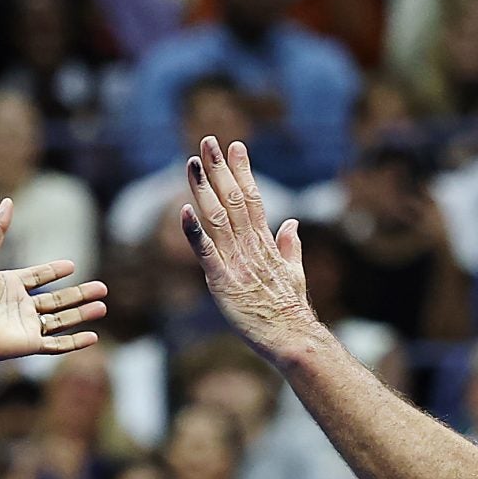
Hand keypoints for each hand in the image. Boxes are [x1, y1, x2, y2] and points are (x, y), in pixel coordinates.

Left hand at [0, 199, 105, 364]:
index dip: (54, 272)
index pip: (38, 277)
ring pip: (62, 321)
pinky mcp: (30, 344)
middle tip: (102, 288)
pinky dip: (75, 342)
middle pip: (57, 300)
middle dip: (80, 294)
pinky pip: (57, 345)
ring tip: (102, 306)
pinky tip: (93, 336)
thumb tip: (8, 201)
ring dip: (82, 314)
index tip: (72, 266)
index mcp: (10, 285)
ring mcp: (26, 326)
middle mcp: (20, 306)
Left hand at [184, 137, 321, 364]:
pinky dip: (194, 232)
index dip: (242, 171)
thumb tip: (291, 224)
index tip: (235, 146)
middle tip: (209, 140)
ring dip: (203, 188)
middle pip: (233, 199)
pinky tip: (183, 212)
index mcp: (265, 243)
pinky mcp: (222, 283)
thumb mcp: (294, 273)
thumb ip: (290, 247)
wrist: (293, 338)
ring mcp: (236, 263)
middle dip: (220, 169)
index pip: (252, 198)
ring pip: (217, 218)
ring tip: (191, 162)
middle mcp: (250, 247)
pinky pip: (206, 254)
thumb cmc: (292, 310)